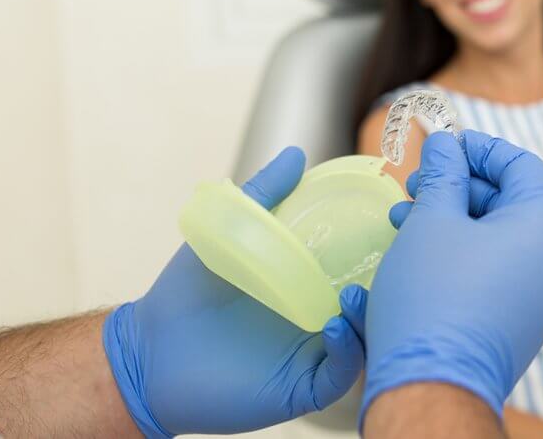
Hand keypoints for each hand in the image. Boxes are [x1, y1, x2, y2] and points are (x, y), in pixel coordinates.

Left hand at [103, 147, 367, 436]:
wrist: (149, 349)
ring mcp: (313, 352)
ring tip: (354, 294)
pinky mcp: (301, 386)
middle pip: (372, 304)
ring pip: (364, 340)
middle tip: (392, 261)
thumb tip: (297, 155)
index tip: (393, 227)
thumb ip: (264, 194)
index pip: (361, 267)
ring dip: (369, 318)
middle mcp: (319, 317)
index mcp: (310, 283)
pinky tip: (332, 327)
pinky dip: (346, 351)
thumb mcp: (230, 232)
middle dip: (389, 286)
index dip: (384, 251)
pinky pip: (339, 374)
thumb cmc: (187, 292)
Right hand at [361, 130, 542, 423]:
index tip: (445, 145)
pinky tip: (418, 252)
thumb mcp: (432, 221)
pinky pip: (493, 269)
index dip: (481, 148)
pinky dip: (459, 251)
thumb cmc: (432, 299)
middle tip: (416, 183)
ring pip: (495, 236)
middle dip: (458, 184)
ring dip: (450, 218)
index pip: (522, 165)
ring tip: (404, 219)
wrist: (432, 387)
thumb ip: (443, 173)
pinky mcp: (515, 319)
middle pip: (509, 200)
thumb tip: (446, 144)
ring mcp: (536, 294)